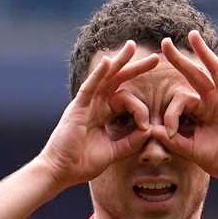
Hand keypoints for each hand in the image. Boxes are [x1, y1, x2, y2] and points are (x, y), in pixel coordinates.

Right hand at [38, 41, 158, 189]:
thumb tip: (149, 130)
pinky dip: (98, 74)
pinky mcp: (76, 108)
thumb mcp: (113, 152)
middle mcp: (95, 105)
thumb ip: (131, 141)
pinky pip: (89, 87)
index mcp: (103, 114)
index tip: (146, 124)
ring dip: (119, 61)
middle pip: (118, 81)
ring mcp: (85, 104)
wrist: (61, 172)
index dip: (140, 108)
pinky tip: (108, 61)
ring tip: (132, 46)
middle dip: (136, 68)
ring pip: (105, 77)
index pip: (126, 99)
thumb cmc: (82, 163)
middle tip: (156, 58)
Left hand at [152, 31, 217, 184]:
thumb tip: (149, 129)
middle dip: (179, 58)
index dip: (171, 115)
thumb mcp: (190, 149)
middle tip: (164, 41)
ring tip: (193, 36)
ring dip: (204, 53)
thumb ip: (171, 139)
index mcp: (200, 110)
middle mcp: (213, 101)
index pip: (180, 100)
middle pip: (195, 74)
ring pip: (214, 72)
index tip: (169, 132)